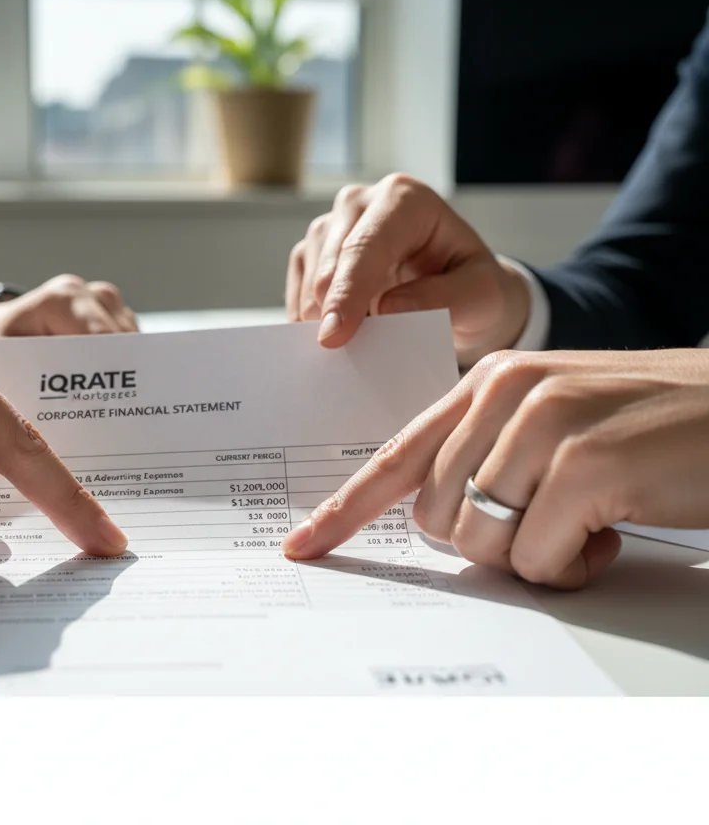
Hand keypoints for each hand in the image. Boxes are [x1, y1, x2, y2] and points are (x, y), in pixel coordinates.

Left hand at [282, 349, 708, 588]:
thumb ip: (487, 452)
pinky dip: (572, 564)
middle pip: (435, 515)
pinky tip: (610, 530)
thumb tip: (438, 517)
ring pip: (480, 541)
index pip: (396, 455)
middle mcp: (505, 393)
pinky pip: (537, 558)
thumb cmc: (646, 427)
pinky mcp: (585, 463)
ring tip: (587, 520)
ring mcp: (543, 423)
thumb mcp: (552, 422)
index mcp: (487, 384)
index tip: (303, 544)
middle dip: (486, 541)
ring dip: (534, 555)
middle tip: (549, 522)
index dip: (345, 508)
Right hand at [286, 176, 531, 365]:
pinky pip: (297, 291)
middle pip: (328, 262)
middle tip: (344, 357)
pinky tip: (336, 338)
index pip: (365, 246)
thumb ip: (446, 299)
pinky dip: (310, 321)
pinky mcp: (313, 253)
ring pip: (308, 278)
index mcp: (405, 199)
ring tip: (353, 348)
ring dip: (321, 319)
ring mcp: (332, 227)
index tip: (333, 337)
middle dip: (330, 312)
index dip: (346, 292)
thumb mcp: (484, 296)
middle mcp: (361, 203)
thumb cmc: (475, 288)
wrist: (462, 293)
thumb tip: (388, 309)